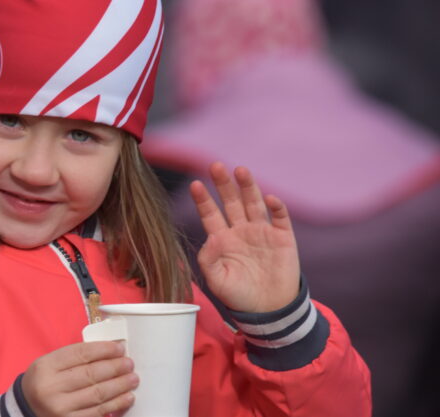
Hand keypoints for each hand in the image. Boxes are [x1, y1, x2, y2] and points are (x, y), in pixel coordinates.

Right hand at [22, 341, 138, 416]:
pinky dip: (116, 404)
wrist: (27, 408)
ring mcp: (60, 408)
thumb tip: (109, 351)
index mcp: (46, 366)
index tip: (119, 348)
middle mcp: (51, 388)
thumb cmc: (44, 381)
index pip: (80, 354)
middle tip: (129, 363)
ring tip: (133, 378)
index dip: (103, 349)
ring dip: (119, 386)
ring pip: (97, 394)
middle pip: (91, 374)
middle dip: (115, 367)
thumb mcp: (50, 363)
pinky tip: (126, 397)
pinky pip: (98, 413)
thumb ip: (75, 357)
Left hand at [190, 162, 300, 312]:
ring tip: (240, 170)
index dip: (203, 200)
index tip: (195, 184)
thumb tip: (209, 239)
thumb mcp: (217, 281)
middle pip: (231, 202)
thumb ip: (209, 260)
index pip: (210, 214)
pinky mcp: (283, 238)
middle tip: (216, 166)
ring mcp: (262, 232)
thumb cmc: (239, 297)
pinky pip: (280, 218)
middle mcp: (241, 230)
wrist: (269, 311)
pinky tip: (269, 198)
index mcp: (223, 239)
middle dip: (223, 184)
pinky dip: (276, 207)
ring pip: (253, 203)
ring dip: (248, 187)